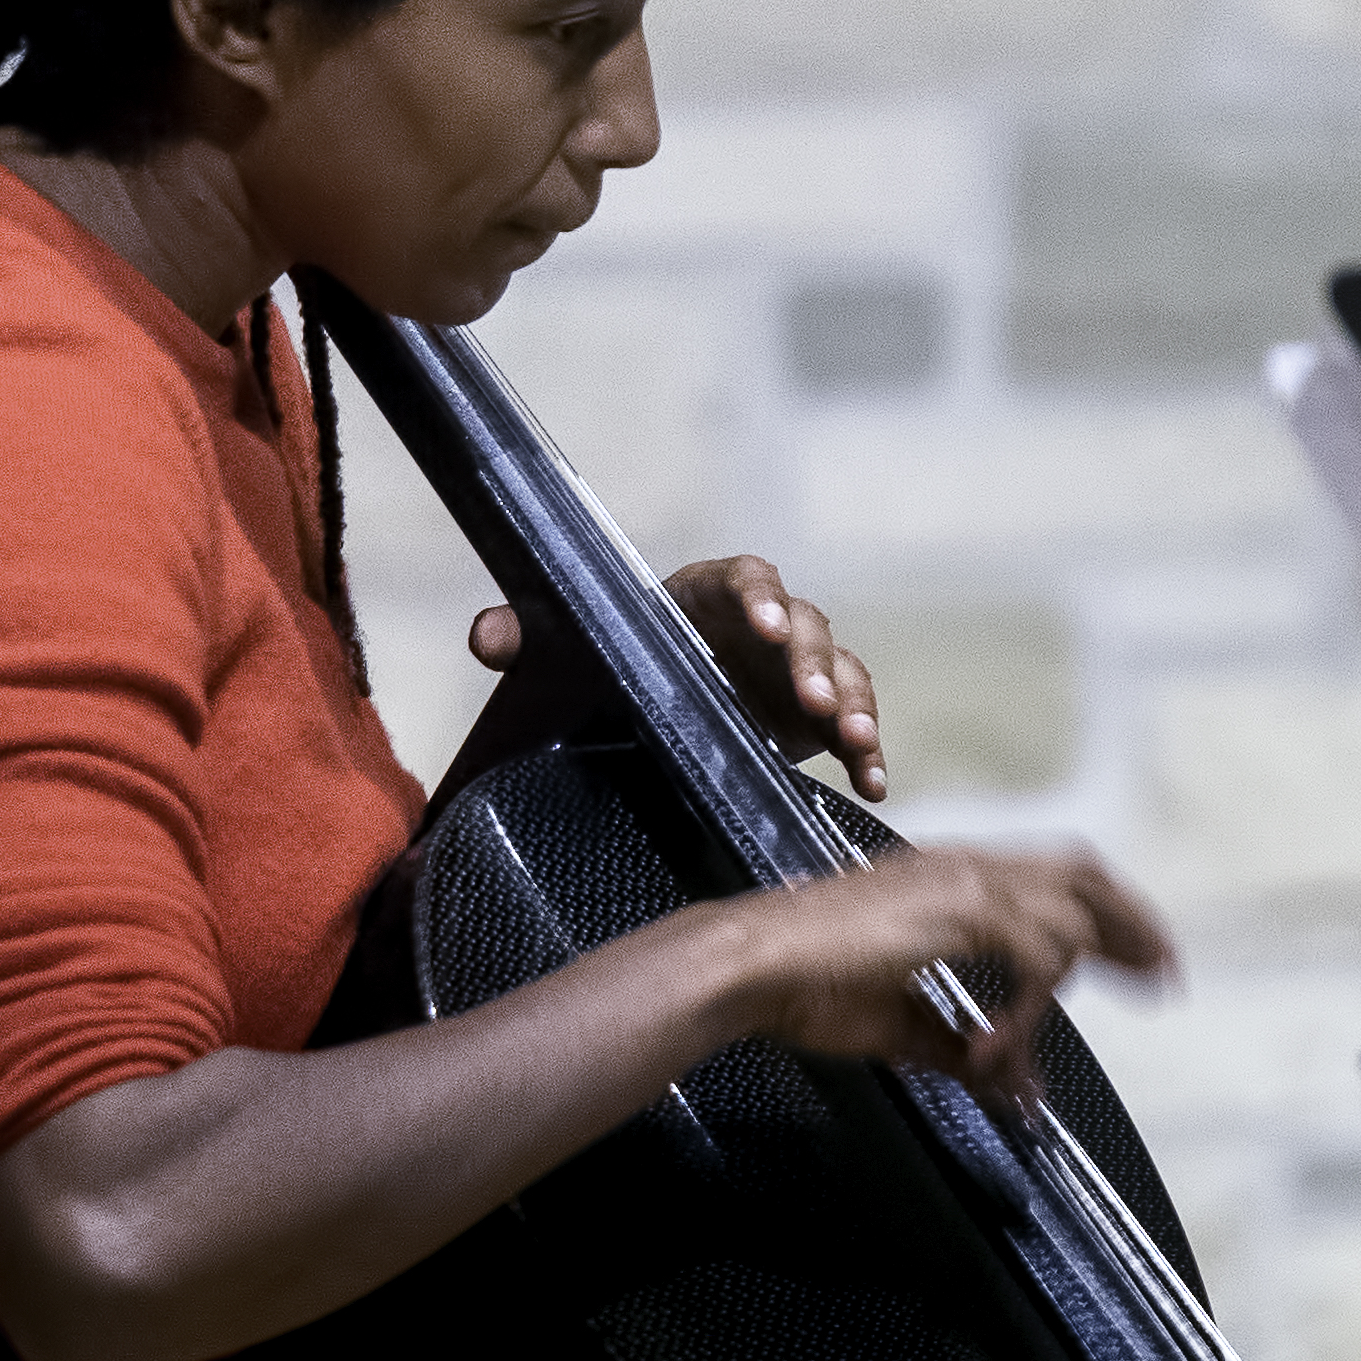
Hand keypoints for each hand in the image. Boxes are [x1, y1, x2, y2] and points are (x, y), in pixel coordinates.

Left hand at [473, 553, 884, 798]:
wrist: (642, 706)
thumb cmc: (614, 663)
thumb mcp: (570, 653)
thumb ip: (529, 638)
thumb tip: (488, 636)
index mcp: (708, 595)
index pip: (747, 578)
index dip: (761, 597)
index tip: (765, 625)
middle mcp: (763, 626)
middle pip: (806, 627)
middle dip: (812, 662)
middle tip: (810, 700)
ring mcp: (794, 671)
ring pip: (840, 672)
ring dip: (851, 703)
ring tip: (853, 739)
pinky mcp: (813, 718)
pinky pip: (851, 726)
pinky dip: (867, 751)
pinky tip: (872, 782)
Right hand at [714, 844, 1174, 1102]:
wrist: (748, 965)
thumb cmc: (804, 987)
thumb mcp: (902, 1024)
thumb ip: (964, 1050)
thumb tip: (1014, 1092)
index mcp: (950, 880)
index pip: (1054, 878)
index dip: (1107, 916)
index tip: (1141, 958)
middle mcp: (965, 868)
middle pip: (1083, 876)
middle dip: (1132, 923)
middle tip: (1165, 973)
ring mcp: (962, 882)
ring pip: (1067, 917)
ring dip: (1085, 974)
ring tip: (1068, 1024)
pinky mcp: (957, 910)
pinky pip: (1034, 958)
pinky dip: (1031, 1009)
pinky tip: (997, 1049)